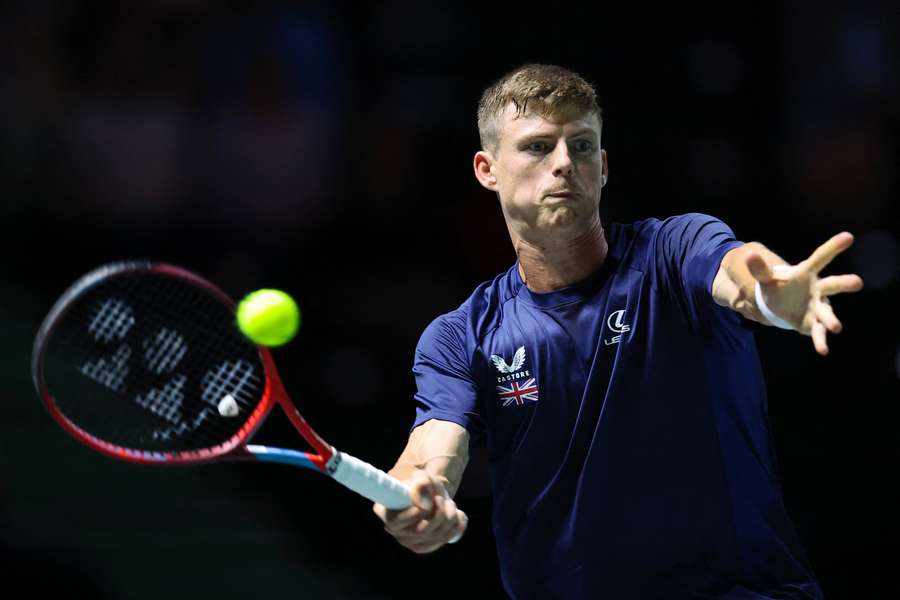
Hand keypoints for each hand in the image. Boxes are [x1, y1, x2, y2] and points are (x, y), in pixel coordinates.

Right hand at [372, 469, 467, 553]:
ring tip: (449, 503)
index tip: (426, 505)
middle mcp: (393, 530)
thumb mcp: (421, 477)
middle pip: (422, 530)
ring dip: (449, 517)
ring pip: (436, 535)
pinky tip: (457, 516)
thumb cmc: (421, 484)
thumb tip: (424, 506)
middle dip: (439, 512)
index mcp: (385, 512)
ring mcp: (408, 541)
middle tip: (442, 498)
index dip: (411, 516)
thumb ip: (421, 484)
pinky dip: (455, 527)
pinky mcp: (422, 546)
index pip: (395, 521)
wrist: (430, 494)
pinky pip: (443, 540)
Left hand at [746, 232, 863, 354]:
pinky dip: (820, 340)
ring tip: (836, 327)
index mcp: (806, 273)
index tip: (848, 236)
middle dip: (844, 283)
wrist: (781, 305)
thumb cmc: (779, 287)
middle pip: (832, 285)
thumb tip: (748, 255)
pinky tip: (823, 350)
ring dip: (831, 319)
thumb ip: (760, 269)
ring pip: (827, 312)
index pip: (820, 258)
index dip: (833, 247)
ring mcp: (818, 307)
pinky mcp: (813, 323)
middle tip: (857, 282)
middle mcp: (818, 289)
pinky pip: (818, 332)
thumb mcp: (766, 278)